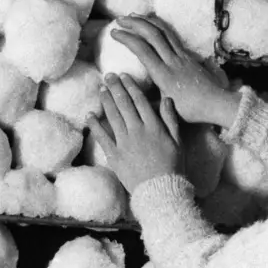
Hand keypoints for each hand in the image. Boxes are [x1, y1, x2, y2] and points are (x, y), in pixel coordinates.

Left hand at [87, 74, 181, 193]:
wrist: (160, 191)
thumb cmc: (173, 167)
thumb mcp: (178, 142)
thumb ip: (171, 119)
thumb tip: (166, 99)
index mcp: (154, 126)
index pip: (140, 100)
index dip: (131, 86)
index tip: (124, 75)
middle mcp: (137, 131)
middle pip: (124, 104)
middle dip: (115, 88)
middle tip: (108, 75)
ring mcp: (124, 143)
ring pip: (112, 117)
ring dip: (105, 101)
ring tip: (101, 89)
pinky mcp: (114, 156)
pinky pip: (102, 138)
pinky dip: (95, 126)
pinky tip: (89, 115)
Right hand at [111, 16, 238, 128]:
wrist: (217, 104)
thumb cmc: (191, 110)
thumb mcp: (165, 109)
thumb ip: (146, 100)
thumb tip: (128, 92)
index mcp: (163, 75)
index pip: (142, 50)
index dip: (126, 38)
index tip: (114, 33)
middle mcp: (173, 61)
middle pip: (152, 34)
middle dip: (134, 23)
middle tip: (119, 19)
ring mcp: (182, 55)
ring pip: (164, 30)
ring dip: (147, 20)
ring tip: (134, 15)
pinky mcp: (189, 55)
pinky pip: (172, 34)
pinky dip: (160, 25)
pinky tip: (153, 23)